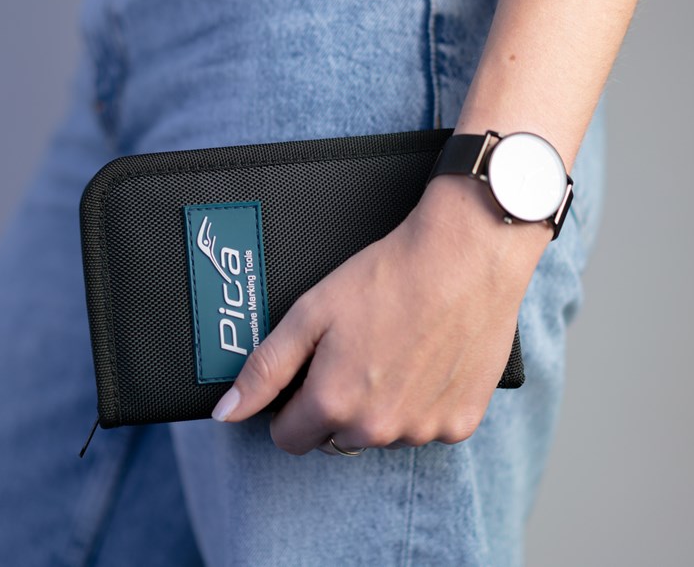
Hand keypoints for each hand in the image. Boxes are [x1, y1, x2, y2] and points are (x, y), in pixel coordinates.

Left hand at [210, 174, 552, 453]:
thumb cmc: (388, 276)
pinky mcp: (461, 422)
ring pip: (383, 433)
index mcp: (334, 403)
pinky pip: (427, 425)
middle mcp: (378, 429)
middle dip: (335, 404)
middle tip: (354, 352)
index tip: (307, 374)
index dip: (290, 405)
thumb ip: (264, 369)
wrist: (467, 256)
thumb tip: (226, 413)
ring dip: (380, 405)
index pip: (289, 437)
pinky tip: (426, 359)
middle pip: (336, 437)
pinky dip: (422, 401)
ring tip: (394, 349)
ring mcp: (423, 429)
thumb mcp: (310, 313)